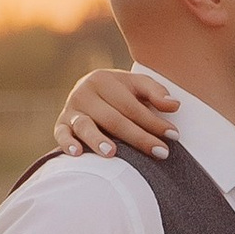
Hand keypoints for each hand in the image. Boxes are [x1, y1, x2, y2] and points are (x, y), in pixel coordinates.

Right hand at [55, 69, 175, 158]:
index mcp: (104, 80)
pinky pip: (60, 134)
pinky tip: (78, 153)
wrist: (89, 91)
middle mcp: (85, 92)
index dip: (154, 121)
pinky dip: (67, 143)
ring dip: (97, 140)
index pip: (132, 105)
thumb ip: (156, 94)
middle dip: (138, 137)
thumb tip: (174, 106)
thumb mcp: (138, 86)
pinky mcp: (61, 124)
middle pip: (113, 119)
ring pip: (85, 126)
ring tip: (112, 153)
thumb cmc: (120, 92)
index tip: (174, 136)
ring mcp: (71, 109)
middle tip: (160, 152)